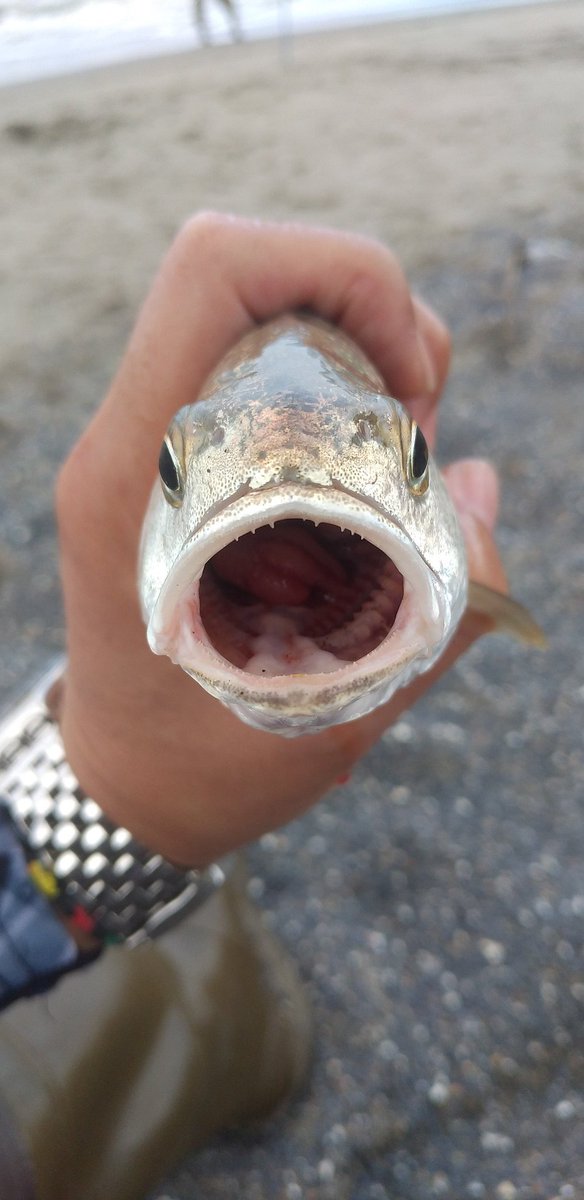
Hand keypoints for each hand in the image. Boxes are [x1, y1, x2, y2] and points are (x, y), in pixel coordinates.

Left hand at [55, 214, 505, 865]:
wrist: (120, 792)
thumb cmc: (204, 768)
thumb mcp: (336, 711)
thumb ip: (437, 612)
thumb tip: (476, 483)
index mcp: (137, 471)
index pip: (215, 271)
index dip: (342, 276)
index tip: (413, 385)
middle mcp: (130, 434)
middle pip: (255, 274)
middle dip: (374, 318)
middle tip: (417, 429)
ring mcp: (144, 441)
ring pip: (262, 313)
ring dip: (361, 353)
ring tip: (401, 450)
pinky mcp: (170, 462)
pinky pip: (258, 370)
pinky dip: (337, 388)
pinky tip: (369, 468)